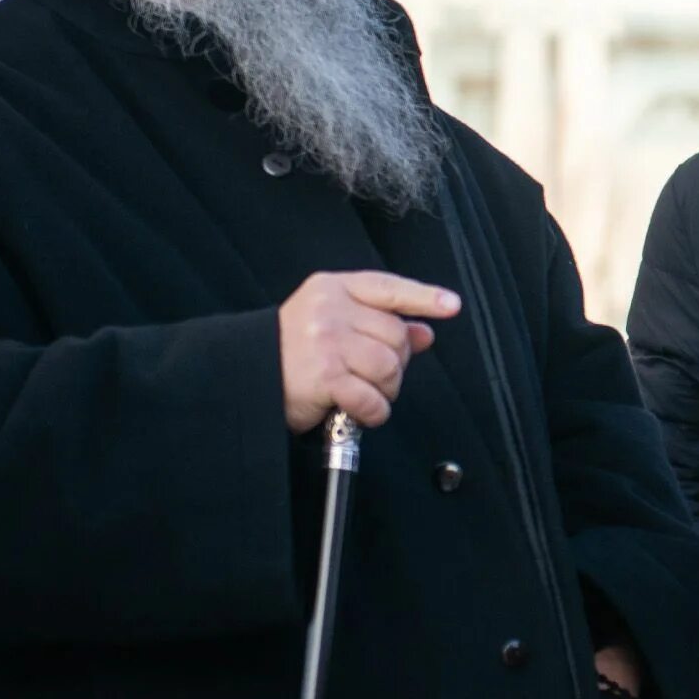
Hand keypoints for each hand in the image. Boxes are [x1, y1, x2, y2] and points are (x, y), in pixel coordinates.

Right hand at [279, 271, 457, 431]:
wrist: (246, 376)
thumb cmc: (293, 351)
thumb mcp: (332, 323)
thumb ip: (378, 322)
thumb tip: (425, 332)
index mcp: (334, 288)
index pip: (388, 288)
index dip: (424, 297)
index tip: (452, 306)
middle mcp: (331, 309)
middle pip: (396, 335)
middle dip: (397, 363)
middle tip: (374, 375)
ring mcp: (327, 341)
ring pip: (389, 366)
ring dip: (386, 388)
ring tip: (365, 391)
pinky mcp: (325, 375)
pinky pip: (372, 397)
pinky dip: (374, 410)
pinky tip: (361, 410)